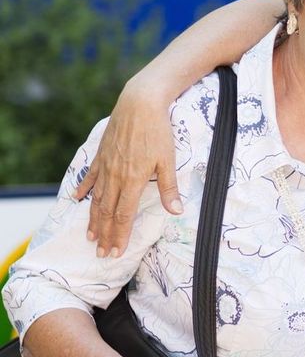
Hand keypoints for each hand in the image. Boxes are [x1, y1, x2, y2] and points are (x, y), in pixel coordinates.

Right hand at [75, 78, 180, 256]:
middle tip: (100, 253)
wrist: (140, 103)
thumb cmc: (158, 131)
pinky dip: (84, 189)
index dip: (119, 235)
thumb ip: (169, 188)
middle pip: (107, 211)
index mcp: (132, 181)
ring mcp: (105, 165)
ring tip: (90, 236)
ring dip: (93, 218)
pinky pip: (90, 176)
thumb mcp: (168, 161)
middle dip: (104, 234)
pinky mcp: (101, 154)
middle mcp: (115, 176)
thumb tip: (176, 212)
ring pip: (97, 198)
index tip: (115, 252)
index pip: (123, 215)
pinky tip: (77, 199)